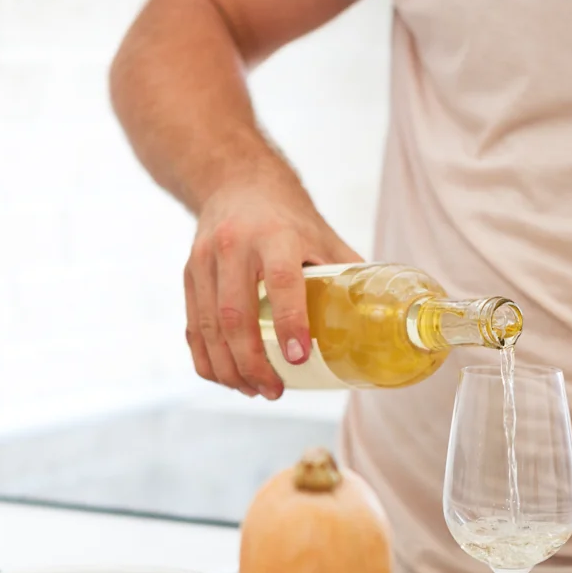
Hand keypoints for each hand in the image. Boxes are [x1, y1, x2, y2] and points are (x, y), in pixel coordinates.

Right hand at [185, 177, 359, 398]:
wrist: (235, 181)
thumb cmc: (288, 217)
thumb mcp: (323, 235)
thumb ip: (349, 273)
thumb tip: (383, 318)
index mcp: (276, 236)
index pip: (281, 282)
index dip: (289, 322)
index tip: (298, 357)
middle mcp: (234, 247)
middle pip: (235, 316)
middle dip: (252, 363)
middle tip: (274, 391)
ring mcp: (205, 261)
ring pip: (208, 327)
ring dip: (230, 368)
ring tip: (254, 391)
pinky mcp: (188, 275)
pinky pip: (192, 326)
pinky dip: (207, 359)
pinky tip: (228, 377)